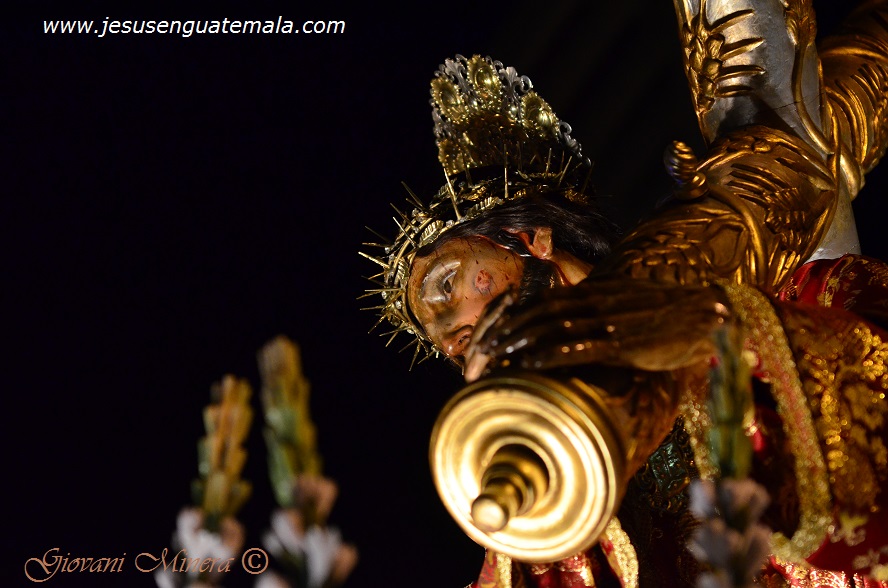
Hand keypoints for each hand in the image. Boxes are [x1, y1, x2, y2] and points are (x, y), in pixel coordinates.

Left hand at [464, 277, 731, 381]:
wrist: (707, 311)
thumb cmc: (667, 314)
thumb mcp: (627, 306)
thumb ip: (600, 314)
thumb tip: (578, 330)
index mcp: (594, 292)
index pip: (543, 301)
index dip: (514, 317)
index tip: (493, 332)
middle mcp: (594, 301)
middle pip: (537, 313)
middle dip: (505, 331)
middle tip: (482, 350)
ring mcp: (605, 321)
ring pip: (548, 329)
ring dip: (518, 344)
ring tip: (495, 359)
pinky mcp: (619, 342)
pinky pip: (575, 347)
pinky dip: (547, 356)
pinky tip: (528, 366)